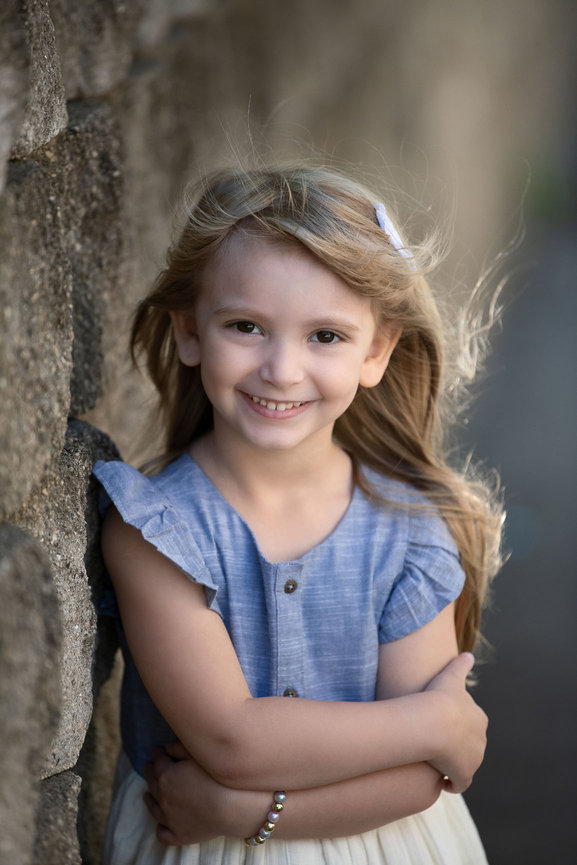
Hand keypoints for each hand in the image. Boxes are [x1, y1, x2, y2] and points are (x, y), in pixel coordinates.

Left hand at [143, 743, 232, 844]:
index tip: (158, 751)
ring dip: (149, 799)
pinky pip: (162, 834)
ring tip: (147, 794)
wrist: (228, 809)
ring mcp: (168, 818)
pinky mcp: (177, 835)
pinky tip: (161, 824)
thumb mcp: (197, 755)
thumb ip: (180, 748)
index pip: (158, 761)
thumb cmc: (215, 777)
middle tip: (150, 767)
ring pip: (153, 808)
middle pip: (151, 782)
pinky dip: (160, 828)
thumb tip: (166, 747)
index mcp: (166, 775)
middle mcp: (162, 797)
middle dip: (150, 773)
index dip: (158, 754)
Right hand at [424, 653, 487, 793]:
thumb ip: (460, 666)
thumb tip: (468, 654)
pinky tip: (442, 781)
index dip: (457, 725)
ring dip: (454, 764)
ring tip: (437, 762)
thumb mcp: (450, 677)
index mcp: (479, 719)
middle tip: (438, 745)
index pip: (471, 724)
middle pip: (469, 744)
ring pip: (464, 763)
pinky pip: (460, 783)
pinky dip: (453, 783)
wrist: (433, 724)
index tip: (443, 726)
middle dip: (458, 746)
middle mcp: (481, 740)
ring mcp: (474, 759)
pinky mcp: (464, 775)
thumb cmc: (438, 698)